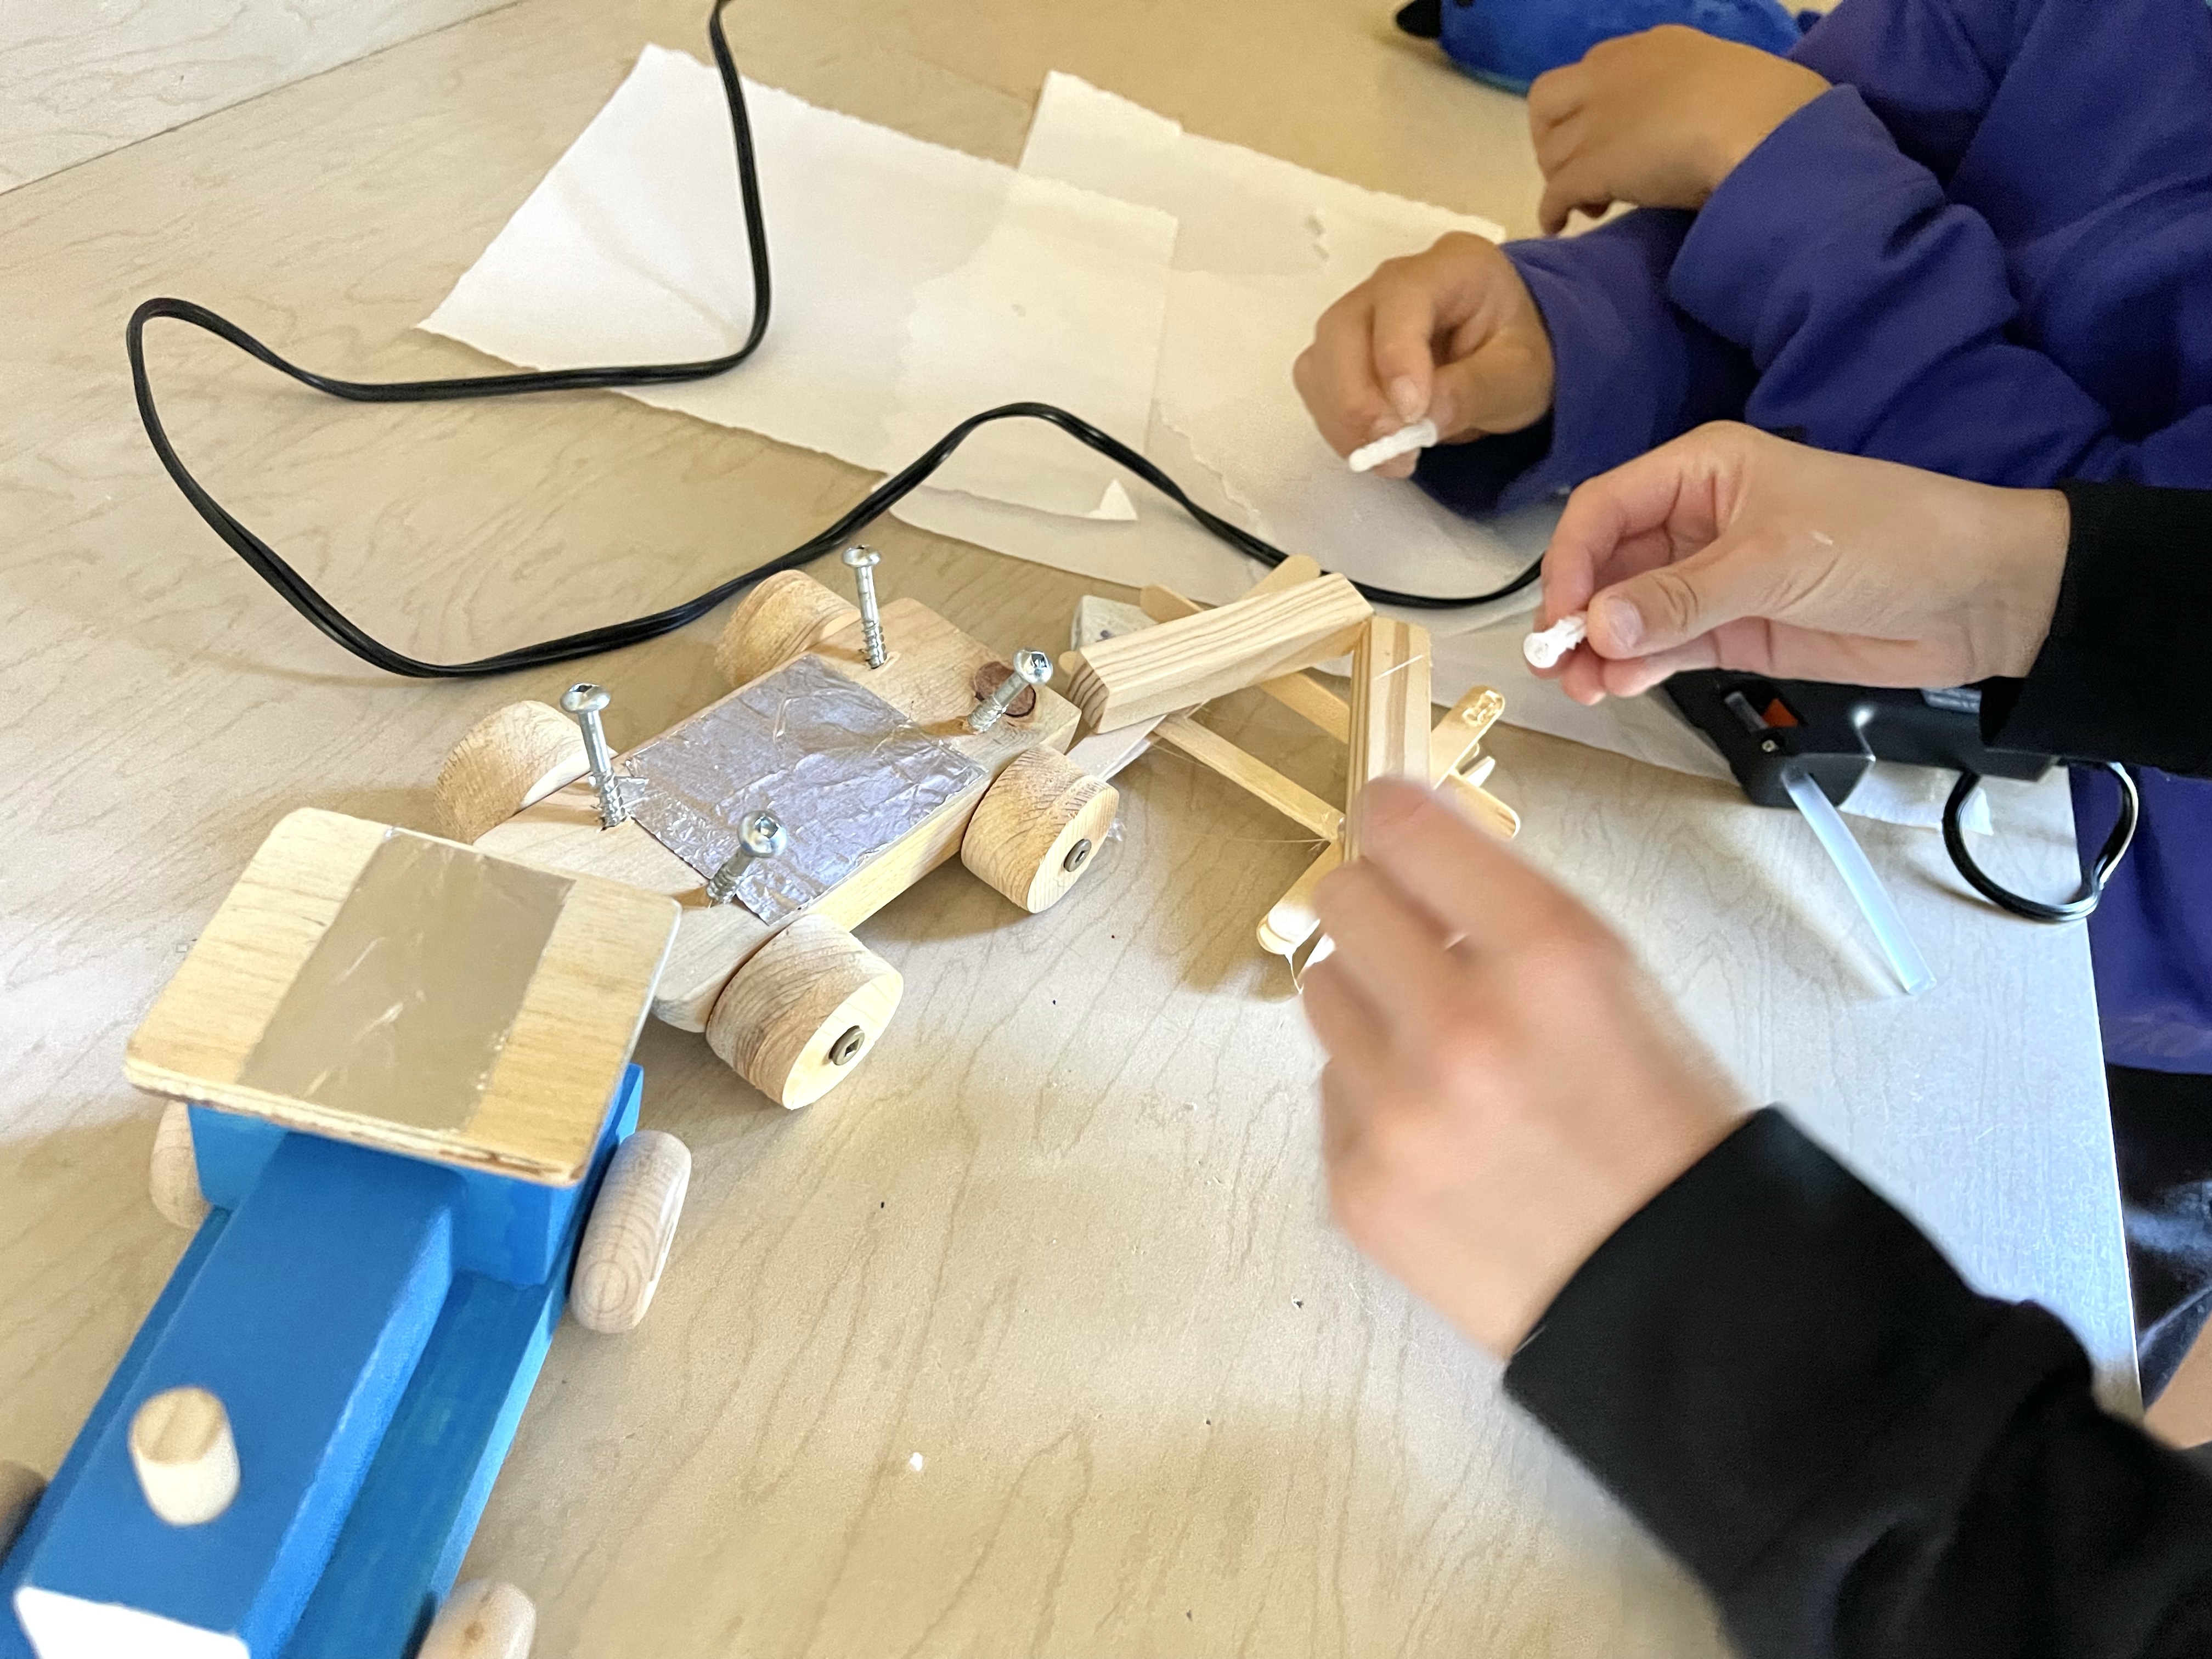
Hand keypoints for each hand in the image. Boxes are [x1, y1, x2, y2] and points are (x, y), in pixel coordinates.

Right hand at [1293, 233, 1554, 478]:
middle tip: (1395, 450)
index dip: (1396, 357)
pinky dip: (1339, 425)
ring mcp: (1362, 314)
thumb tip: (1418, 420)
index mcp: (1452, 266)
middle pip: (1342, 327)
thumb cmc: (1521, 357)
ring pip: (1321, 360)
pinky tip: (1376, 446)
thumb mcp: (1521, 376)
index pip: (1402, 298)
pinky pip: (1318, 386)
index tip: (1411, 415)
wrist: (1509, 361)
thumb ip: (1475, 391)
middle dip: (1358, 398)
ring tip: (1393, 457)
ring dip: (1344, 419)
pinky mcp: (1343, 352)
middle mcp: (1394, 280)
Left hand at [1304, 780, 1745, 1356]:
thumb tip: (1406, 862)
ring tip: (1442, 1056)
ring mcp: (1395, 1114)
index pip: (1403, 828)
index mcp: (1545, 955)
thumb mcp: (1614, 980)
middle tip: (1417, 945)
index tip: (1390, 824)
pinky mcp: (1357, 1187)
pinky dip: (1371, 1097)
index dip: (1392, 818)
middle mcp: (1459, 1025)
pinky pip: (1329, 1090)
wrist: (1674, 1294)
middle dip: (1377, 910)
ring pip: (1321, 993)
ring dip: (1370, 1005)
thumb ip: (1504, 914)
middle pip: (1340, 900)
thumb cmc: (1659, 1127)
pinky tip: (1441, 1135)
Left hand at [1528, 26, 1828, 233]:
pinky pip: (1555, 192)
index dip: (1590, 105)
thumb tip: (1700, 125)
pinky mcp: (1594, 165)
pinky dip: (1552, 211)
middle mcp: (1613, 74)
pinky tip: (1559, 227)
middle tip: (1583, 170)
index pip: (1595, 67)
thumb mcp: (1728, 81)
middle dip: (1556, 138)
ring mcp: (1598, 119)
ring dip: (1561, 179)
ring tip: (1591, 205)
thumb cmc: (1773, 109)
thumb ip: (1698, 95)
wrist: (1767, 131)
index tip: (1609, 133)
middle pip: (1550, 103)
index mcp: (1655, 48)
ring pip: (1551, 151)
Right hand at [1534, 422, 2071, 702]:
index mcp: (1702, 471)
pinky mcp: (1737, 631)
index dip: (1573, 561)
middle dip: (1578, 614)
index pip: (1605, 509)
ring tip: (1581, 689)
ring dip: (1600, 650)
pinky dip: (1638, 668)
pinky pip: (1667, 648)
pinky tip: (1618, 688)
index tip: (1561, 617)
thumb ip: (1681, 597)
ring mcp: (1714, 580)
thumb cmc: (1886, 539)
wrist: (1981, 595)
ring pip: (1631, 615)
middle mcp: (1697, 521)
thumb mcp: (1775, 560)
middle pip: (1609, 565)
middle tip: (1555, 665)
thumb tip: (1597, 629)